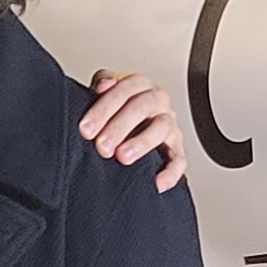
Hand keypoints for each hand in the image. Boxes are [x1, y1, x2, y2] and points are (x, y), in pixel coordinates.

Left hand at [76, 70, 186, 191]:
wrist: (122, 132)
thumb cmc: (111, 112)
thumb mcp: (102, 95)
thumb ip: (101, 84)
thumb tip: (103, 85)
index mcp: (139, 85)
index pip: (125, 88)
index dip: (104, 107)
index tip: (87, 128)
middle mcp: (157, 101)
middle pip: (143, 106)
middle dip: (119, 126)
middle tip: (102, 145)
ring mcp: (168, 124)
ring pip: (162, 127)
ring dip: (142, 142)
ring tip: (123, 157)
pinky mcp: (176, 148)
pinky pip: (179, 159)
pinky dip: (171, 172)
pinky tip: (157, 182)